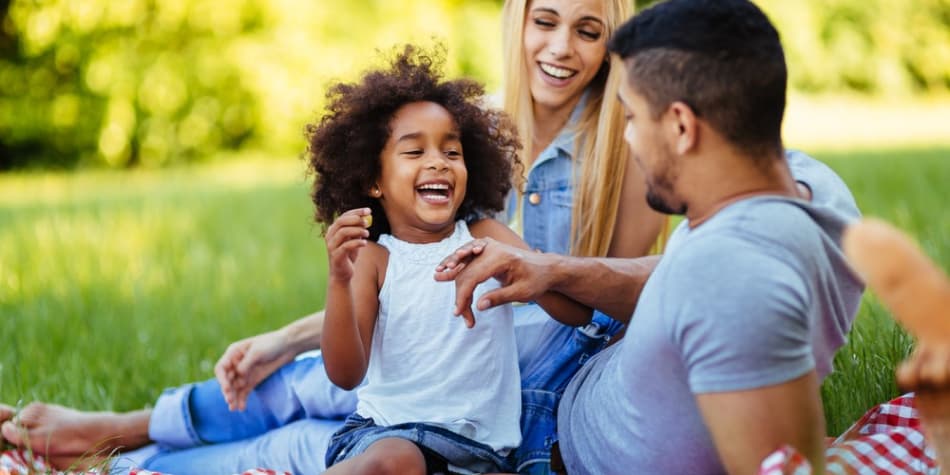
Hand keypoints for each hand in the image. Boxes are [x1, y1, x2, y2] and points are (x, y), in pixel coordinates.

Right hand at [215, 329, 295, 410]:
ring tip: (234, 408)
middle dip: (227, 391)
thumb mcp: (257, 352)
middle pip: (227, 380)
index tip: (227, 388)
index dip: (222, 379)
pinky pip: (244, 391)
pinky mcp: (253, 380)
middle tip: (230, 400)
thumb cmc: (272, 344)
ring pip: (235, 388)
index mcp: (234, 353)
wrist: (288, 346)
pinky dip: (242, 399)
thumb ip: (245, 364)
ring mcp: (245, 373)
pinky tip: (241, 408)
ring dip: (233, 398)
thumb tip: (237, 377)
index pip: (221, 368)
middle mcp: (236, 364)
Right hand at [326, 208, 371, 281]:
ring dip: (357, 231)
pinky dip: (357, 243)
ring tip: (367, 234)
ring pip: (343, 232)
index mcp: (333, 230)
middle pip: (341, 221)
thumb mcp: (354, 241)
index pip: (343, 216)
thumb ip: (357, 231)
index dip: (356, 212)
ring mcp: (331, 246)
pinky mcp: (335, 256)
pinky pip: (346, 246)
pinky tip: (365, 243)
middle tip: (367, 222)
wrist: (342, 274)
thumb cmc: (349, 256)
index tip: (368, 210)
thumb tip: (366, 219)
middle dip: (355, 219)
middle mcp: (329, 236)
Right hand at [435, 237, 556, 326]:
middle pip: (466, 271)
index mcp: (501, 258)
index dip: (463, 296)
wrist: (546, 268)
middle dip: (460, 293)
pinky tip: (447, 266)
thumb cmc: (537, 281)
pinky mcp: (487, 249)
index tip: (459, 313)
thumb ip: (500, 298)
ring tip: (437, 274)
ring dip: (451, 268)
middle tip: (459, 314)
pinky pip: (468, 255)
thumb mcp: (522, 293)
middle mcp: (492, 248)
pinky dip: (457, 261)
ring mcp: (489, 246)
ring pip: (464, 259)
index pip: (473, 277)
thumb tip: (478, 307)